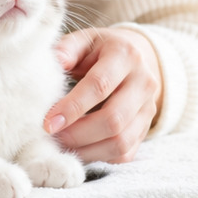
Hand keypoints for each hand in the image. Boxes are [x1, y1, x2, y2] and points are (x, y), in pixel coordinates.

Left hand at [43, 27, 160, 163]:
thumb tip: (54, 63)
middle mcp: (143, 83)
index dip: (72, 107)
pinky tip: (77, 150)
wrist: (134, 59)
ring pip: (120, 141)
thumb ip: (66, 49)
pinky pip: (124, 153)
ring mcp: (148, 109)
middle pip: (113, 119)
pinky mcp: (146, 129)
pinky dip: (98, 157)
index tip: (48, 123)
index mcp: (125, 55)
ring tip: (61, 147)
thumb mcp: (83, 40)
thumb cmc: (99, 51)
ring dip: (86, 150)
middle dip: (78, 134)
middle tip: (52, 138)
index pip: (99, 85)